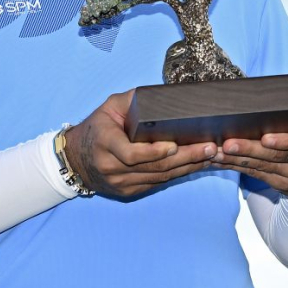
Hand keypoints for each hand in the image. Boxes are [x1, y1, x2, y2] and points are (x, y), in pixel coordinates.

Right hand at [63, 90, 216, 196]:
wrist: (76, 159)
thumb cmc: (98, 127)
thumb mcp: (109, 107)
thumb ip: (133, 100)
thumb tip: (162, 95)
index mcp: (105, 143)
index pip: (131, 154)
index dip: (154, 152)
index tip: (175, 145)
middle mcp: (112, 168)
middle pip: (153, 167)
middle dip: (185, 158)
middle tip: (210, 148)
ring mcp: (120, 184)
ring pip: (159, 178)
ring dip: (187, 167)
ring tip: (210, 156)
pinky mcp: (128, 192)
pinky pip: (157, 184)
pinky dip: (178, 175)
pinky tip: (196, 165)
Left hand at [211, 109, 287, 196]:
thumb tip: (267, 89)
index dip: (284, 141)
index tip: (265, 138)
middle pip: (277, 156)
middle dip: (250, 149)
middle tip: (228, 144)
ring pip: (264, 167)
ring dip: (239, 160)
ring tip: (219, 153)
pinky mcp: (283, 184)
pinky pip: (258, 175)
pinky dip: (238, 168)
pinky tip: (222, 162)